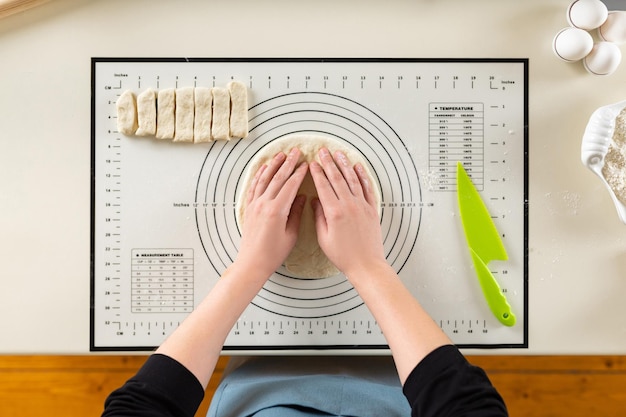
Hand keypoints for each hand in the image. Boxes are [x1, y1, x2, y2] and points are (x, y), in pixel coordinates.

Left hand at [235, 148, 307, 279]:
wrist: (252, 262)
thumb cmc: (274, 253)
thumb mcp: (291, 234)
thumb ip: (296, 213)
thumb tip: (302, 197)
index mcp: (277, 211)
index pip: (290, 186)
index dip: (299, 173)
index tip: (306, 164)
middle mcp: (264, 204)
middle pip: (278, 178)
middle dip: (288, 163)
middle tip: (295, 151)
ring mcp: (254, 205)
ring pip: (264, 179)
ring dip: (273, 165)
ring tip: (281, 154)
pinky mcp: (249, 208)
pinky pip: (254, 187)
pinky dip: (259, 175)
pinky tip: (264, 168)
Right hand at [310, 148, 385, 278]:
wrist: (366, 264)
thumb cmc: (343, 255)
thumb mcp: (324, 238)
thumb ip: (319, 217)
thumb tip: (315, 201)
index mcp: (334, 212)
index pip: (324, 186)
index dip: (317, 173)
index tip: (312, 163)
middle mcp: (349, 205)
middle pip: (337, 178)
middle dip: (329, 163)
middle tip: (323, 151)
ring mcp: (362, 206)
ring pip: (353, 180)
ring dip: (345, 165)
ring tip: (339, 154)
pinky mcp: (372, 210)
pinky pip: (367, 188)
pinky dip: (363, 176)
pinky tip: (358, 167)